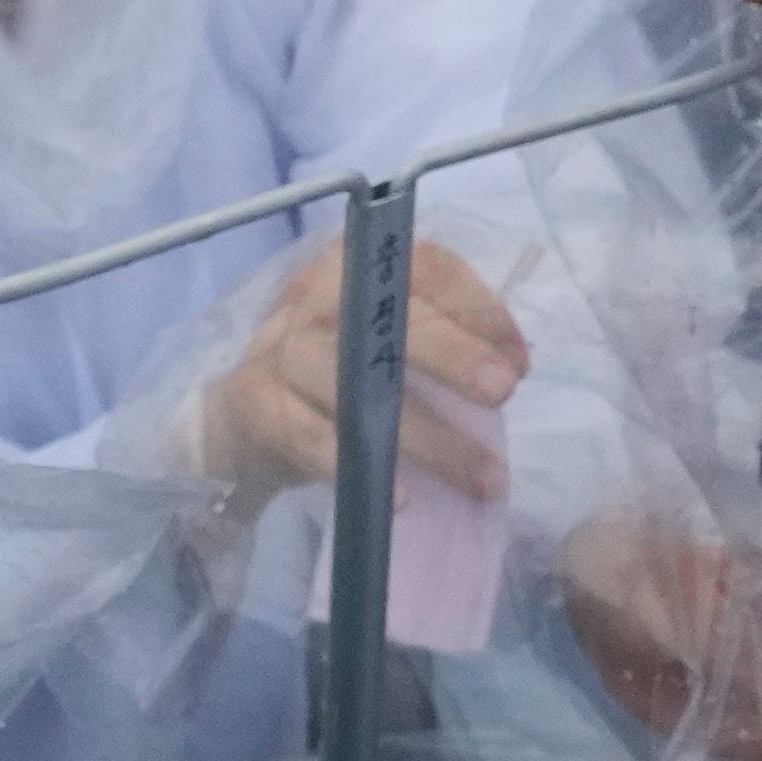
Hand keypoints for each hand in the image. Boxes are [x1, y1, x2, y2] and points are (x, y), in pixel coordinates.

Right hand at [186, 229, 528, 505]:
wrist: (241, 421)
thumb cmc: (335, 375)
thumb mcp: (384, 341)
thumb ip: (444, 338)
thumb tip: (514, 361)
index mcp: (356, 264)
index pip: (424, 267)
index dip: (477, 311)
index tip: (520, 363)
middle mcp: (313, 294)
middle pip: (388, 317)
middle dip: (454, 354)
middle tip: (503, 393)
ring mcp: (278, 346)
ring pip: (358, 386)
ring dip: (429, 436)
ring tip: (483, 478)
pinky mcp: (253, 399)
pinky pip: (309, 435)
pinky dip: (355, 466)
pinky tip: (400, 496)